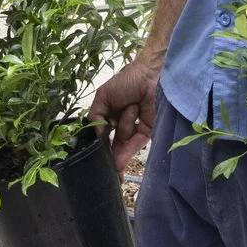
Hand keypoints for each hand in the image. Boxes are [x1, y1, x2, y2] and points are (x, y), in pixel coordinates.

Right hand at [90, 53, 163, 174]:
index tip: (93, 161)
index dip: (100, 147)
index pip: (104, 133)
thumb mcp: (104, 96)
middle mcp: (123, 122)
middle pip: (113, 144)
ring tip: (134, 106)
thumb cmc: (128, 81)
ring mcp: (136, 128)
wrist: (153, 76)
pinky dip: (126, 152)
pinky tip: (118, 164)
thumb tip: (97, 137)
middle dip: (108, 156)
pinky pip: (135, 144)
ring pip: (123, 142)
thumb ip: (96, 116)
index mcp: (111, 113)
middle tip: (103, 170)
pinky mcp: (148, 132)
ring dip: (125, 128)